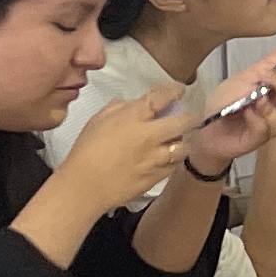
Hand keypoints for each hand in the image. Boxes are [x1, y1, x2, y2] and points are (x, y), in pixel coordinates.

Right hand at [30, 93, 192, 238]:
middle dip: (190, 117)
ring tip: (175, 141)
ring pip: (184, 146)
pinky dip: (173, 159)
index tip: (179, 90)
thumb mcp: (99, 120)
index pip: (163, 96)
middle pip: (184, 121)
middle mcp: (150, 136)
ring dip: (182, 141)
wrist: (85, 186)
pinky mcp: (157, 176)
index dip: (175, 90)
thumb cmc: (86, 151)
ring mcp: (156, 158)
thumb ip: (121, 108)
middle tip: (187, 117)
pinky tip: (165, 158)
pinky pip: (174, 165)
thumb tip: (137, 104)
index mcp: (133, 117)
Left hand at [175, 59, 275, 175]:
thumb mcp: (242, 78)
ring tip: (252, 101)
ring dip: (268, 106)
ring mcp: (270, 125)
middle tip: (266, 77)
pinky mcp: (258, 139)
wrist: (204, 126)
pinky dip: (255, 118)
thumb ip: (264, 67)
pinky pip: (266, 128)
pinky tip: (244, 112)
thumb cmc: (224, 102)